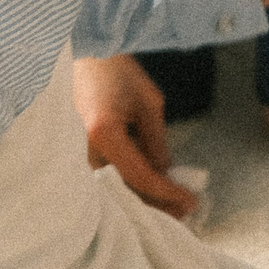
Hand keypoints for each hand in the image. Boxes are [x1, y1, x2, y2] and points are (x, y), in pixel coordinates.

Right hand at [73, 53, 198, 219]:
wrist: (84, 58)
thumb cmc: (116, 72)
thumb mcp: (148, 104)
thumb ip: (157, 143)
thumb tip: (165, 174)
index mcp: (104, 134)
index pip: (141, 177)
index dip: (168, 193)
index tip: (192, 200)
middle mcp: (84, 150)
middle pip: (125, 192)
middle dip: (158, 205)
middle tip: (186, 210)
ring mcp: (76, 155)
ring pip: (114, 190)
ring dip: (144, 199)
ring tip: (172, 204)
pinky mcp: (76, 155)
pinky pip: (105, 180)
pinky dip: (128, 187)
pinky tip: (149, 190)